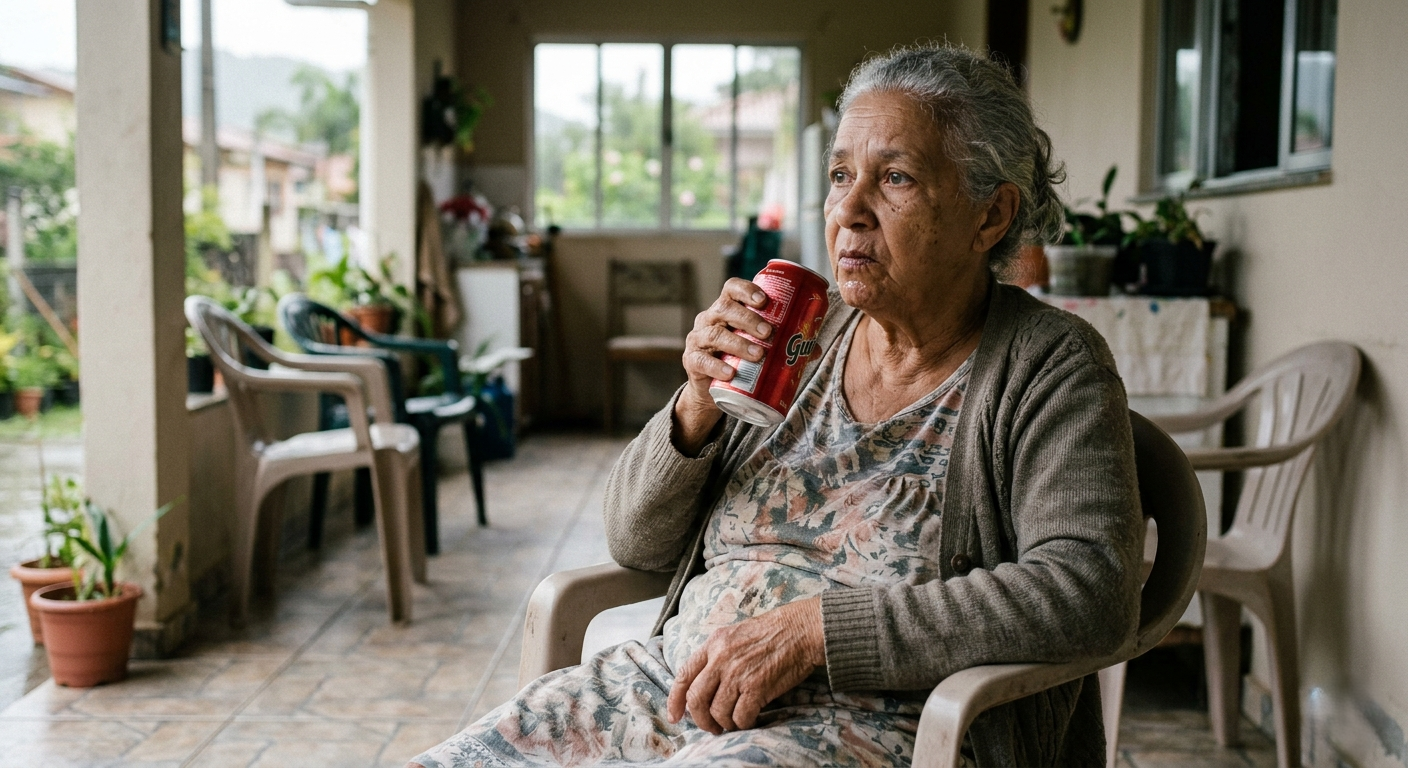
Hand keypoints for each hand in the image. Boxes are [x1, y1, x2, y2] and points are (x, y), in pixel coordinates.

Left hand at [666, 597, 824, 733]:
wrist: (800, 629)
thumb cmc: (771, 633)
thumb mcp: (734, 634)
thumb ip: (716, 656)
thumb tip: (704, 686)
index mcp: (713, 643)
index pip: (684, 675)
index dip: (675, 700)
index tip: (675, 716)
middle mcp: (721, 658)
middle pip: (696, 699)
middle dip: (701, 719)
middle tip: (711, 726)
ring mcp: (738, 673)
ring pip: (717, 711)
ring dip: (724, 723)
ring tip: (733, 722)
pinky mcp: (757, 686)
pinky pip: (741, 716)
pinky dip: (743, 723)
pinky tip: (749, 719)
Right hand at [673, 279, 772, 453]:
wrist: (713, 387)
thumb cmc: (739, 358)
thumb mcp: (757, 346)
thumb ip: (784, 344)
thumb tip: (816, 348)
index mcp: (727, 309)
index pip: (732, 288)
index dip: (746, 290)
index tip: (764, 300)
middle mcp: (710, 318)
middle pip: (725, 308)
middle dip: (748, 318)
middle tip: (769, 332)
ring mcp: (699, 339)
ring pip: (715, 335)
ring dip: (738, 343)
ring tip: (758, 355)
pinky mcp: (692, 361)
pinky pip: (702, 361)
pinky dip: (717, 366)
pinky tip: (731, 373)